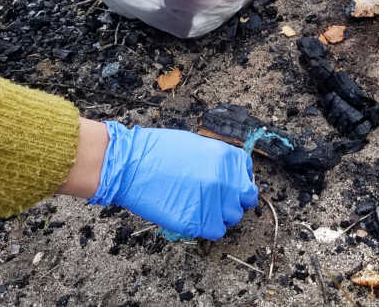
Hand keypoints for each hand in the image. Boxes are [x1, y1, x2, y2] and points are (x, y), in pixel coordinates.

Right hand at [85, 121, 258, 239]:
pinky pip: (215, 231)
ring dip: (219, 215)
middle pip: (245, 201)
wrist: (131, 164)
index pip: (247, 179)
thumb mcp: (198, 146)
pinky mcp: (197, 222)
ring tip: (198, 207)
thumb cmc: (158, 152)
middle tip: (213, 201)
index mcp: (227, 158)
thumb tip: (228, 177)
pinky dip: (206, 227)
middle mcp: (226, 181)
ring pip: (231, 218)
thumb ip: (218, 163)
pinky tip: (191, 216)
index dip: (237, 186)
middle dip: (231, 201)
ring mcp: (213, 203)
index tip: (227, 189)